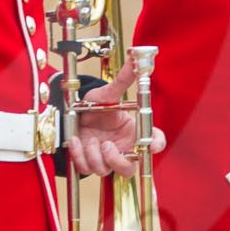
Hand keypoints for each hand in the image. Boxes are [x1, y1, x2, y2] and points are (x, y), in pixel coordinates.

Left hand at [63, 61, 165, 177]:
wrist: (73, 113)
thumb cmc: (96, 106)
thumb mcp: (108, 93)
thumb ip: (123, 80)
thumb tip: (135, 59)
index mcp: (133, 132)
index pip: (154, 141)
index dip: (156, 144)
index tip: (152, 144)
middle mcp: (121, 148)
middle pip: (129, 168)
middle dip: (118, 161)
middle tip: (107, 146)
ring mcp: (104, 158)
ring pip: (105, 170)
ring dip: (94, 156)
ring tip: (88, 139)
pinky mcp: (88, 162)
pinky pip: (86, 169)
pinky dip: (79, 156)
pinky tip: (76, 141)